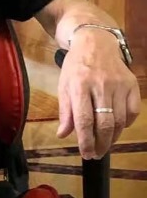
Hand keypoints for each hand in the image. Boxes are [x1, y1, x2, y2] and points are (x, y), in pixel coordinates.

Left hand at [57, 30, 140, 158]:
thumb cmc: (76, 66)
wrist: (95, 42)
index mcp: (79, 85)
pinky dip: (125, 124)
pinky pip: (133, 112)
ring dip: (112, 137)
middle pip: (104, 123)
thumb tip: (63, 135)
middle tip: (96, 154)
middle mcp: (101, 85)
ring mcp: (119, 84)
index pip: (83, 119)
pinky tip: (116, 128)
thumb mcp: (64, 85)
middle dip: (101, 144)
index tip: (86, 154)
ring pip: (120, 120)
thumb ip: (65, 110)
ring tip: (104, 145)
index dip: (85, 140)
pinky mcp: (132, 84)